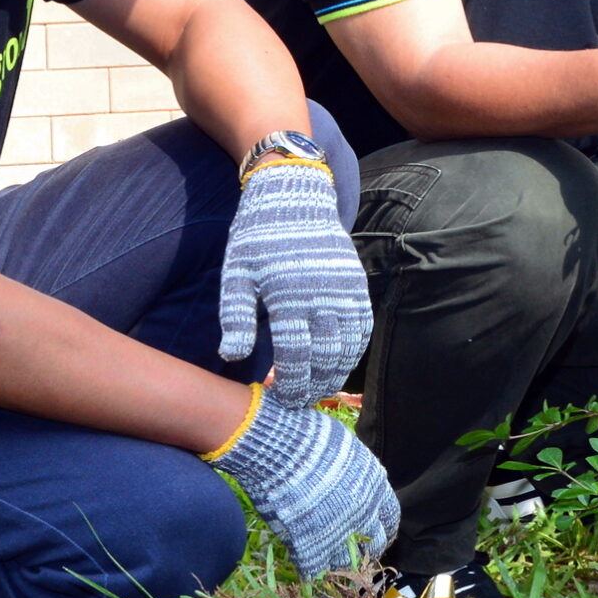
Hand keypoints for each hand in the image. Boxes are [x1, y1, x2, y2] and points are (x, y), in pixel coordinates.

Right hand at [211, 391, 399, 574]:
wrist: (280, 448)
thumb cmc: (311, 438)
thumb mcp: (347, 449)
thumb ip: (355, 472)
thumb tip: (352, 478)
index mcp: (375, 487)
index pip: (389, 517)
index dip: (381, 526)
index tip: (375, 529)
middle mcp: (363, 513)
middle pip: (374, 543)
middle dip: (365, 547)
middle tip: (352, 548)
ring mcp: (338, 532)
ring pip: (347, 561)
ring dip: (338, 560)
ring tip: (327, 555)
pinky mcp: (310, 546)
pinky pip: (315, 568)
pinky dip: (309, 566)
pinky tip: (303, 559)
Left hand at [219, 162, 370, 407]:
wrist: (295, 196)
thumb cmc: (257, 236)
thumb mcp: (235, 273)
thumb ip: (235, 316)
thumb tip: (234, 356)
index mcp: (288, 296)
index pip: (294, 356)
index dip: (288, 384)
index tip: (279, 399)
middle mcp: (322, 297)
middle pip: (324, 358)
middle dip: (312, 387)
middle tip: (298, 402)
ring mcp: (345, 291)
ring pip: (348, 348)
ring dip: (335, 374)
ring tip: (319, 390)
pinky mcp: (357, 285)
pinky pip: (363, 328)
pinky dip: (354, 351)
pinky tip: (341, 363)